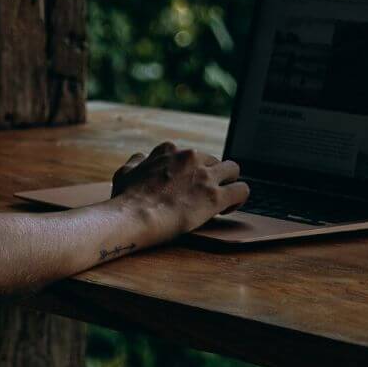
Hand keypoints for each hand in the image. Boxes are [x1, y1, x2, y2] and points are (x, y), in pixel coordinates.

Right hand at [110, 142, 247, 235]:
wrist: (133, 216)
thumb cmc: (126, 198)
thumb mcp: (125, 171)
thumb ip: (137, 162)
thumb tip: (141, 157)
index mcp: (169, 150)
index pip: (191, 154)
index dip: (192, 170)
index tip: (188, 184)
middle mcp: (190, 157)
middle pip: (214, 161)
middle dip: (211, 177)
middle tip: (203, 196)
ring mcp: (204, 175)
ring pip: (233, 170)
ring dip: (229, 183)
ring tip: (221, 201)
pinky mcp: (215, 196)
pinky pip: (242, 190)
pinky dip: (239, 199)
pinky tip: (228, 209)